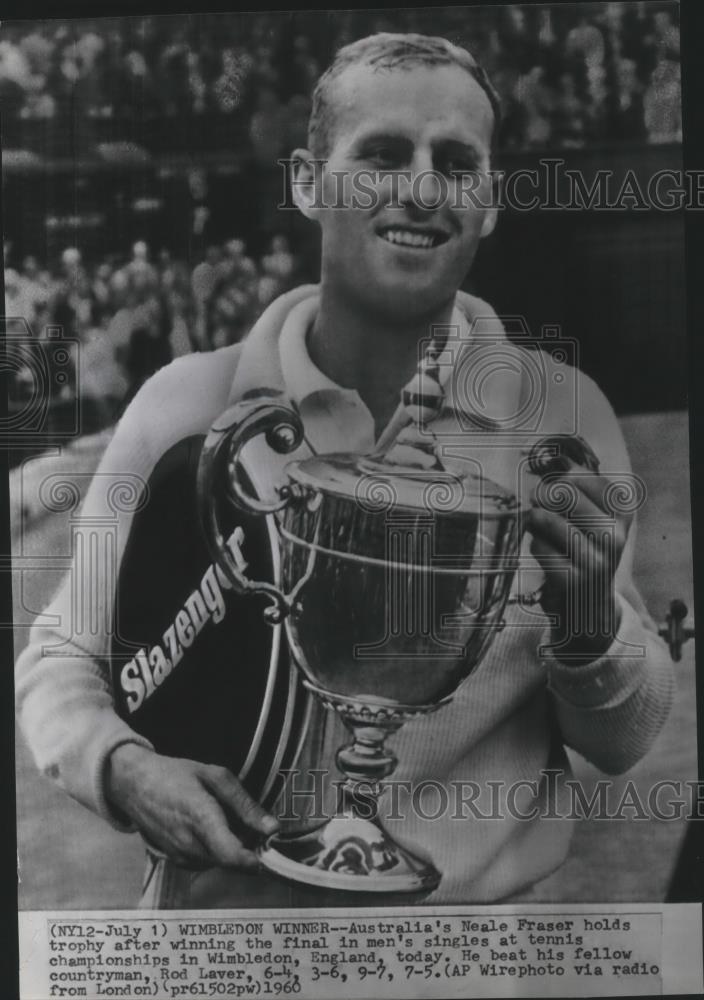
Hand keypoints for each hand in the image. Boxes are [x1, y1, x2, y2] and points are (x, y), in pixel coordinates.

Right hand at [105, 744, 278, 868]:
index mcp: (201, 817)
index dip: (253, 860)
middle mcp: (189, 843)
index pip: (230, 854)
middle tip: (249, 825)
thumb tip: (272, 828)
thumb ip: (245, 805)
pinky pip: (206, 862)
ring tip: (223, 821)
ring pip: (220, 863)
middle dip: (246, 848)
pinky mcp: (176, 861)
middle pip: (230, 861)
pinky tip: (208, 829)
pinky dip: (215, 850)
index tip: (269, 852)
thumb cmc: (176, 776)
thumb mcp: (216, 777)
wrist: (135, 785)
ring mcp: (180, 855)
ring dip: (230, 849)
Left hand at [527, 460, 631, 663]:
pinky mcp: (572, 580)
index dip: (562, 476)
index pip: (583, 477)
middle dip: (543, 494)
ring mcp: (594, 560)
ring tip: (537, 524)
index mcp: (622, 515)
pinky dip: (535, 545)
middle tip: (537, 500)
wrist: (589, 604)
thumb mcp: (590, 517)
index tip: (556, 482)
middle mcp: (614, 537)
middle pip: (564, 494)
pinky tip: (545, 552)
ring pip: (548, 520)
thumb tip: (554, 462)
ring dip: (535, 519)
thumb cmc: (584, 549)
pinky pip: (539, 547)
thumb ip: (575, 488)